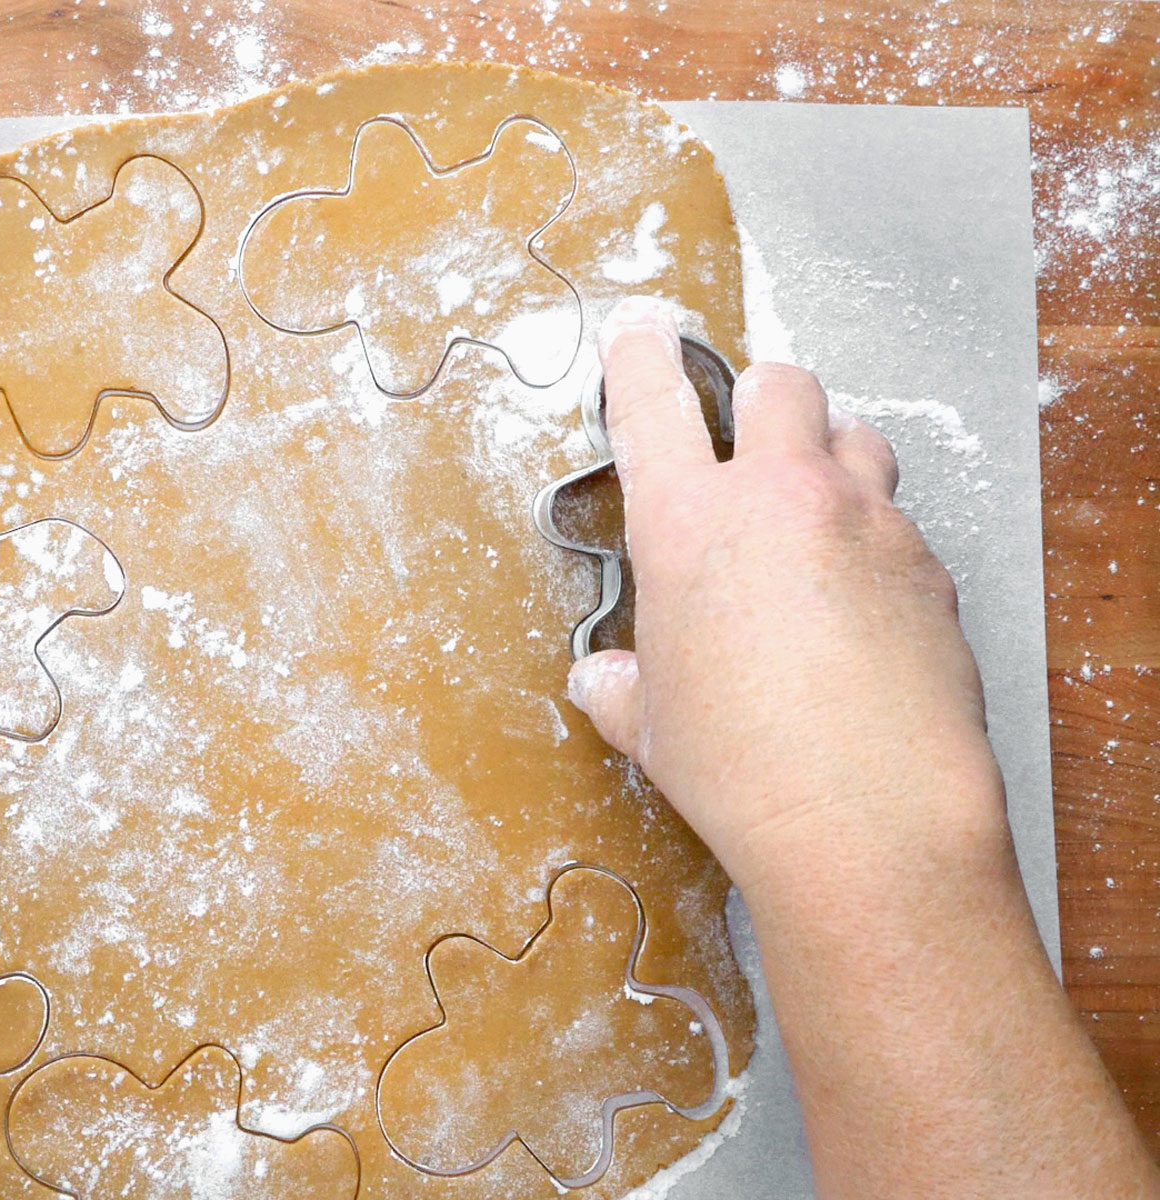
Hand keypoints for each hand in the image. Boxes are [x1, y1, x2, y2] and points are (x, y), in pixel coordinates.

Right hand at [565, 295, 1007, 906]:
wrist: (866, 817)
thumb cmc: (740, 770)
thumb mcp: (653, 725)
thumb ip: (622, 685)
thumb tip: (601, 681)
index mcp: (687, 523)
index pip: (654, 402)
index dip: (640, 355)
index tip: (642, 332)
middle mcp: (780, 499)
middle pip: (780, 383)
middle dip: (760, 396)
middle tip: (750, 439)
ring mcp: (866, 522)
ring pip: (856, 435)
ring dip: (831, 456)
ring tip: (815, 512)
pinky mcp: (930, 565)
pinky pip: (900, 522)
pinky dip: (877, 541)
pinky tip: (865, 603)